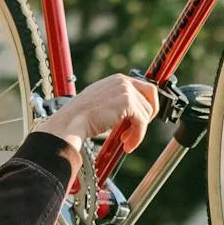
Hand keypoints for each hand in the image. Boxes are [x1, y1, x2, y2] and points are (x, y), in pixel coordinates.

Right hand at [38, 75, 160, 151]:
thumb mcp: (102, 103)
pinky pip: (142, 122)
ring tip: (125, 140)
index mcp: (117, 80)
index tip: (140, 120)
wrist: (71, 121)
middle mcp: (123, 81)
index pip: (144, 88)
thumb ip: (118, 103)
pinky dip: (137, 136)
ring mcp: (126, 91)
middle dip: (149, 114)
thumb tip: (134, 114)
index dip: (145, 105)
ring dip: (139, 131)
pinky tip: (127, 145)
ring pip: (147, 112)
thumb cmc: (81, 116)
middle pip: (151, 95)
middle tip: (139, 129)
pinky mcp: (127, 103)